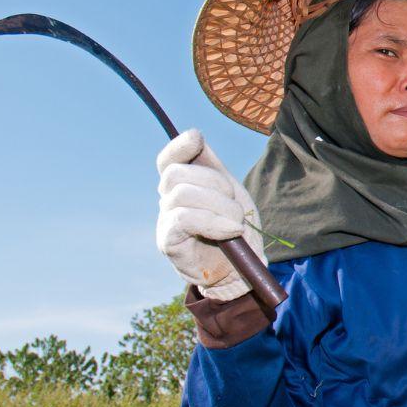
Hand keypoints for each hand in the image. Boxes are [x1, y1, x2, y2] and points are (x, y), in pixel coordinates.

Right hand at [156, 129, 265, 300]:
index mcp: (184, 185)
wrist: (241, 270)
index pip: (169, 158)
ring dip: (220, 206)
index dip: (179, 145)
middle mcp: (168, 199)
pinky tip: (231, 231)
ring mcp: (165, 220)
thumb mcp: (231, 193)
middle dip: (214, 183)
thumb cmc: (236, 230)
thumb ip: (214, 168)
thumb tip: (195, 136)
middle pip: (177, 173)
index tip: (197, 139)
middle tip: (237, 207)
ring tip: (238, 224)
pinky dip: (213, 221)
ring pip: (182, 194)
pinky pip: (183, 218)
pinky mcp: (168, 240)